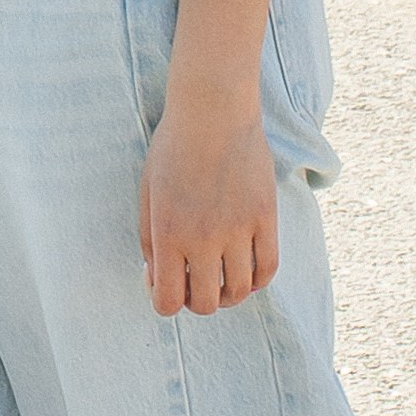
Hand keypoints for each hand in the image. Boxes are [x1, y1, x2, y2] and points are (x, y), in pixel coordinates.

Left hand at [138, 91, 279, 316]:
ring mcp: (238, 230)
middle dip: (195, 300)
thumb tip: (156, 276)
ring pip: (239, 292)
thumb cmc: (173, 149)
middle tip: (193, 280)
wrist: (213, 111)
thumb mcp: (147, 193)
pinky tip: (246, 271)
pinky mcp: (265, 218)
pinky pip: (268, 269)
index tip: (163, 281)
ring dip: (228, 294)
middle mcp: (203, 239)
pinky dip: (257, 280)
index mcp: (167, 234)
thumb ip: (149, 239)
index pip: (167, 302)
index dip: (164, 300)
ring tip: (221, 278)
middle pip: (205, 304)